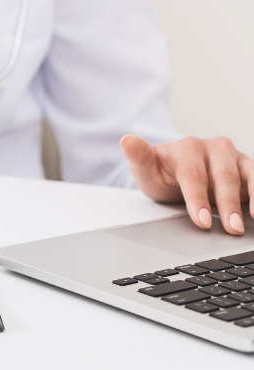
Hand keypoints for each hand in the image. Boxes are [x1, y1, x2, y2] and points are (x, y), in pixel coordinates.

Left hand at [121, 135, 252, 234]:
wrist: (176, 170)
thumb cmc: (161, 171)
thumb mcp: (145, 168)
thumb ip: (137, 156)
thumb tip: (127, 140)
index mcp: (187, 147)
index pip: (193, 175)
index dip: (197, 199)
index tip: (200, 221)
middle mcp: (214, 148)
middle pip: (224, 176)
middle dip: (228, 204)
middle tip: (231, 229)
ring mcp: (234, 157)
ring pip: (248, 175)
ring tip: (253, 220)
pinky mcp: (247, 168)